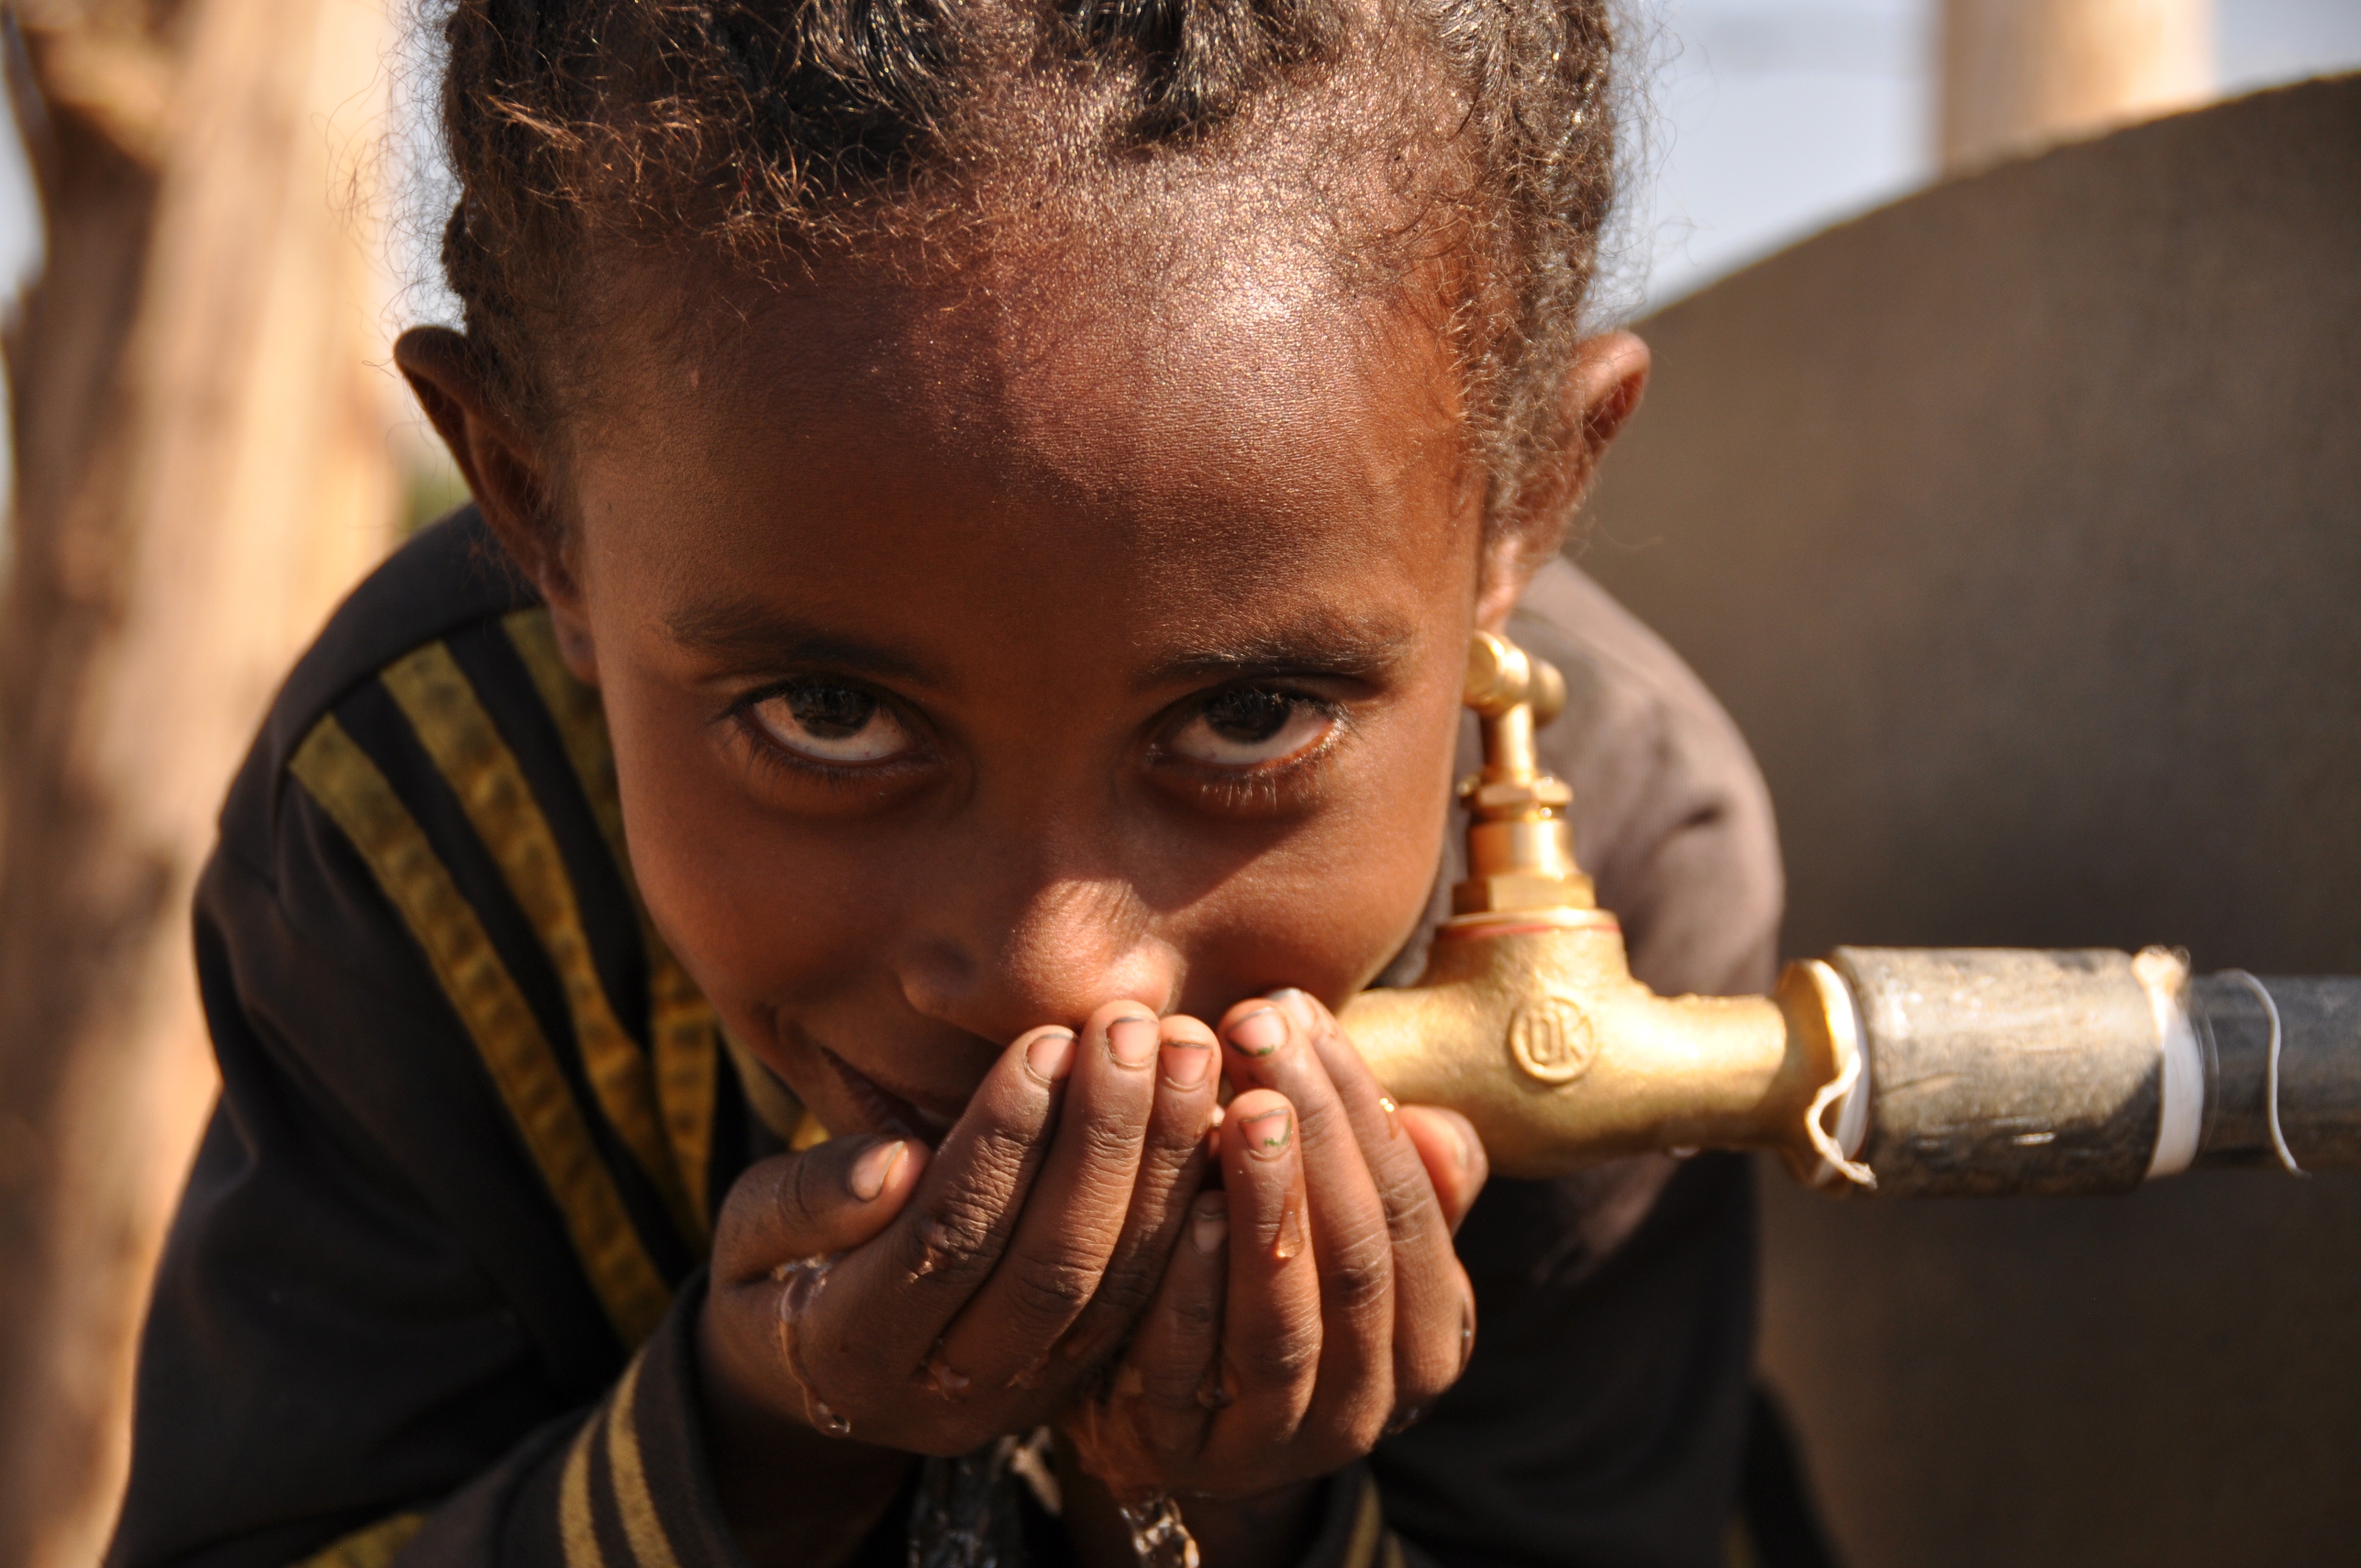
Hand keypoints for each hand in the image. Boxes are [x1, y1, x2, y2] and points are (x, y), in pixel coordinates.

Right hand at [700, 1001, 1222, 1510]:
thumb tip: (895, 1161)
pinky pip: (1153, 1302)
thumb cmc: (771, 1271)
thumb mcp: (743, 1238)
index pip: (944, 1240)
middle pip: (1050, 1270)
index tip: (1044, 1041)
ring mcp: (1027, 1398)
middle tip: (1134, 1029)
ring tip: (1188, 1049)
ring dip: (1162, 1164)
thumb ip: (805, 1201)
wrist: (813, 1381)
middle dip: (1101, 1141)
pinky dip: (1190, 1208)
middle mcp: (951, 1395)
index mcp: (851, 1355)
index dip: (1000, 1142)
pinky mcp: (1082, 1382)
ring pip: (1117, 1289)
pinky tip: (1218, 1113)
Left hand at [1062, 987, 1487, 1510]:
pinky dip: (1191, 1291)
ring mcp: (1281, 1443)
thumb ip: (1386, 1172)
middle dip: (1312, 1131)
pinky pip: (1192, 1374)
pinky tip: (1184, 1210)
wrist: (1152, 1402)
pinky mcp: (1187, 1459)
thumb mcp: (1334, 1218)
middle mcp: (1373, 1403)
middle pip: (1356, 1257)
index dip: (1358, 1104)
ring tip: (1236, 1111)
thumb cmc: (1262, 1271)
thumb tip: (1434, 1125)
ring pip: (1285, 1323)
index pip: (1410, 1207)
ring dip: (1264, 1206)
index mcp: (1429, 1338)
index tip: (1298, 1009)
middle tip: (1254, 1029)